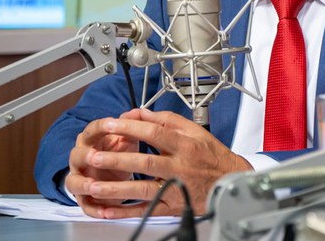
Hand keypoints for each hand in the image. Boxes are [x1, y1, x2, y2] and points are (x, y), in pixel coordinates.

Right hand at [66, 110, 140, 214]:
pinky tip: (104, 211)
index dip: (100, 126)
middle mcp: (82, 159)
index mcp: (92, 141)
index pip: (91, 130)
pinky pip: (86, 205)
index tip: (111, 123)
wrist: (119, 177)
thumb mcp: (128, 139)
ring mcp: (82, 179)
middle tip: (94, 156)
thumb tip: (136, 113)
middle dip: (85, 155)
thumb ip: (131, 126)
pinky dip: (94, 209)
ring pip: (73, 182)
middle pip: (76, 155)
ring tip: (93, 185)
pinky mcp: (86, 199)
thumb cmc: (121, 154)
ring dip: (82, 183)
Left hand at [68, 108, 252, 218]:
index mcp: (187, 145)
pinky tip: (107, 209)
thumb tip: (142, 112)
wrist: (230, 182)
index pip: (156, 133)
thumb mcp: (196, 131)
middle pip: (146, 161)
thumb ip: (168, 120)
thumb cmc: (213, 156)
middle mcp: (181, 166)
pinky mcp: (173, 206)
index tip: (111, 124)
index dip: (132, 127)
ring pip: (143, 189)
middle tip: (94, 155)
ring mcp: (176, 188)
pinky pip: (146, 210)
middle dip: (118, 158)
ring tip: (93, 184)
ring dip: (116, 187)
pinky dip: (125, 211)